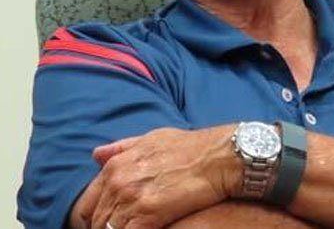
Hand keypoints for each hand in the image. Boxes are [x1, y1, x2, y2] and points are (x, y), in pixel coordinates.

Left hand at [78, 125, 240, 228]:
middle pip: (96, 221)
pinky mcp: (148, 213)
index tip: (108, 224)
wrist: (219, 156)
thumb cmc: (192, 148)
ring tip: (136, 227)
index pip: (87, 204)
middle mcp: (118, 182)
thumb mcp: (153, 139)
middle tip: (126, 226)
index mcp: (115, 166)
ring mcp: (131, 198)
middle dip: (106, 227)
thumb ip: (122, 148)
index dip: (95, 219)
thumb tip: (97, 155)